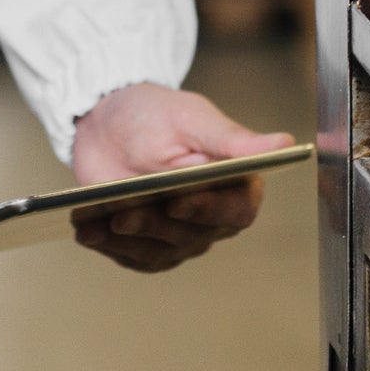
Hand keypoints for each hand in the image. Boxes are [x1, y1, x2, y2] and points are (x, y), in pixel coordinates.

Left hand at [68, 83, 293, 273]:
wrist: (106, 120)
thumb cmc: (154, 113)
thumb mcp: (191, 118)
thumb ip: (233, 139)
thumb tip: (285, 143)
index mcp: (235, 184)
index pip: (234, 211)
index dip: (206, 212)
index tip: (176, 202)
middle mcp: (211, 216)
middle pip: (192, 237)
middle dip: (154, 226)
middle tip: (122, 214)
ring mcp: (179, 233)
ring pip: (160, 253)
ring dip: (125, 241)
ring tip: (92, 224)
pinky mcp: (146, 241)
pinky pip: (132, 257)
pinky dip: (107, 247)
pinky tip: (84, 231)